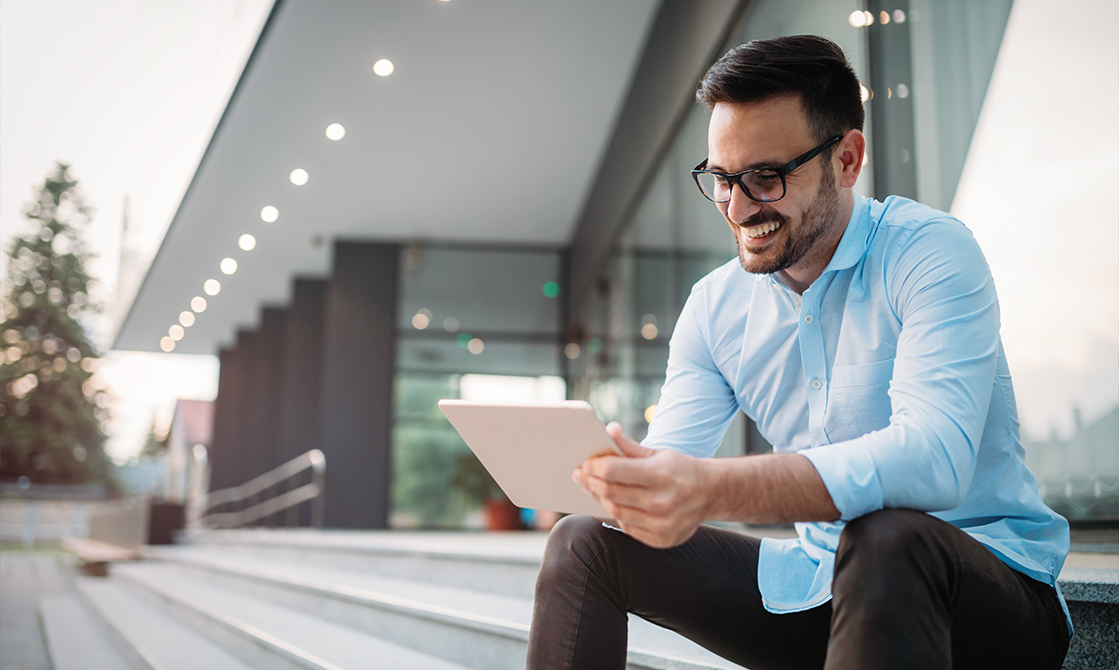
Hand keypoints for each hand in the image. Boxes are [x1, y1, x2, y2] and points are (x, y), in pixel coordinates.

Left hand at [573, 422, 712, 547]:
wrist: (713, 493)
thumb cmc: (681, 469)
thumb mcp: (658, 453)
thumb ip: (630, 445)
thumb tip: (609, 430)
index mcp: (660, 474)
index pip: (612, 471)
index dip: (594, 467)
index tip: (585, 464)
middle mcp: (662, 501)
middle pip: (611, 493)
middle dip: (591, 483)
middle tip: (581, 476)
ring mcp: (662, 523)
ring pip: (616, 512)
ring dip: (600, 499)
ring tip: (593, 488)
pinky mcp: (662, 539)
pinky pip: (628, 528)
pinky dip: (617, 514)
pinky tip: (613, 503)